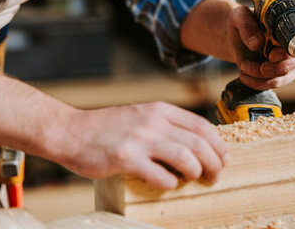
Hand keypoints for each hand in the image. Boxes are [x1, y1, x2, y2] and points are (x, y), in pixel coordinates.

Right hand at [62, 102, 228, 189]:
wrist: (71, 132)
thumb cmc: (108, 128)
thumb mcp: (142, 115)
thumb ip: (167, 125)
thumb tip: (197, 143)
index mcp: (160, 110)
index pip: (202, 125)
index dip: (218, 144)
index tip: (224, 157)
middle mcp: (154, 122)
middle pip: (199, 143)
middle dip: (214, 162)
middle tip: (216, 175)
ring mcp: (140, 140)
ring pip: (186, 159)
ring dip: (196, 173)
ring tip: (195, 180)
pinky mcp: (126, 159)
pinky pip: (161, 176)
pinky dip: (170, 184)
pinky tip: (168, 184)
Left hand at [227, 5, 294, 89]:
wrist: (234, 36)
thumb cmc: (241, 23)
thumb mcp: (239, 17)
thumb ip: (247, 26)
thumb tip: (256, 43)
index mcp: (286, 31)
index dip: (286, 54)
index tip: (271, 56)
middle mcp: (290, 48)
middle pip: (292, 67)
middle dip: (271, 69)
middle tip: (248, 64)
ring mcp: (286, 64)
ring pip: (281, 79)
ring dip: (259, 77)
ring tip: (243, 67)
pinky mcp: (278, 75)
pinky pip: (272, 85)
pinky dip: (257, 83)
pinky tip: (244, 76)